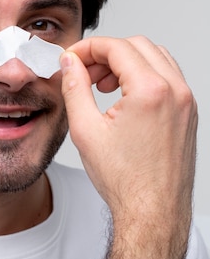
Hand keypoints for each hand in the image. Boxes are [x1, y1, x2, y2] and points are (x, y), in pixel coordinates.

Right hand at [60, 36, 196, 254]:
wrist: (153, 212)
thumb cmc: (125, 180)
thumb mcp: (86, 129)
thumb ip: (75, 87)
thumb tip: (70, 64)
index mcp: (151, 91)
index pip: (116, 47)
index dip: (87, 48)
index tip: (72, 59)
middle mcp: (175, 91)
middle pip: (137, 45)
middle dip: (106, 53)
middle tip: (84, 72)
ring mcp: (186, 102)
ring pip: (155, 57)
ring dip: (126, 62)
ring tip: (102, 86)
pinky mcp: (188, 113)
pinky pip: (167, 76)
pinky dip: (144, 75)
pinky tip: (124, 96)